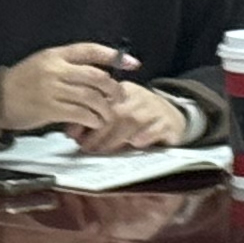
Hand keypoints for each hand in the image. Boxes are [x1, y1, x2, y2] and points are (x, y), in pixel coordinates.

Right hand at [0, 42, 136, 138]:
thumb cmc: (22, 82)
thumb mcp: (42, 64)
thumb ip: (67, 66)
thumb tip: (99, 73)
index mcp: (55, 55)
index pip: (91, 51)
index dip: (115, 57)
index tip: (133, 64)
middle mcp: (55, 69)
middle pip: (96, 77)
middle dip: (113, 89)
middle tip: (119, 97)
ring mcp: (52, 89)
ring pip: (91, 97)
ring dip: (104, 108)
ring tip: (107, 115)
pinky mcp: (49, 109)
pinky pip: (80, 114)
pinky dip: (92, 120)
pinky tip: (95, 123)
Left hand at [73, 81, 189, 155]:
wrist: (173, 116)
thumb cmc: (138, 117)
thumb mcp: (116, 113)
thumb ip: (94, 120)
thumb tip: (70, 133)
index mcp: (121, 91)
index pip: (100, 101)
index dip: (84, 119)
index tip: (73, 135)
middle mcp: (138, 97)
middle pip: (114, 114)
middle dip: (97, 133)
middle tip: (86, 148)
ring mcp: (154, 109)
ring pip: (132, 122)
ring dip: (114, 139)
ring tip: (102, 151)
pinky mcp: (167, 123)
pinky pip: (153, 130)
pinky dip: (143, 137)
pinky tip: (133, 144)